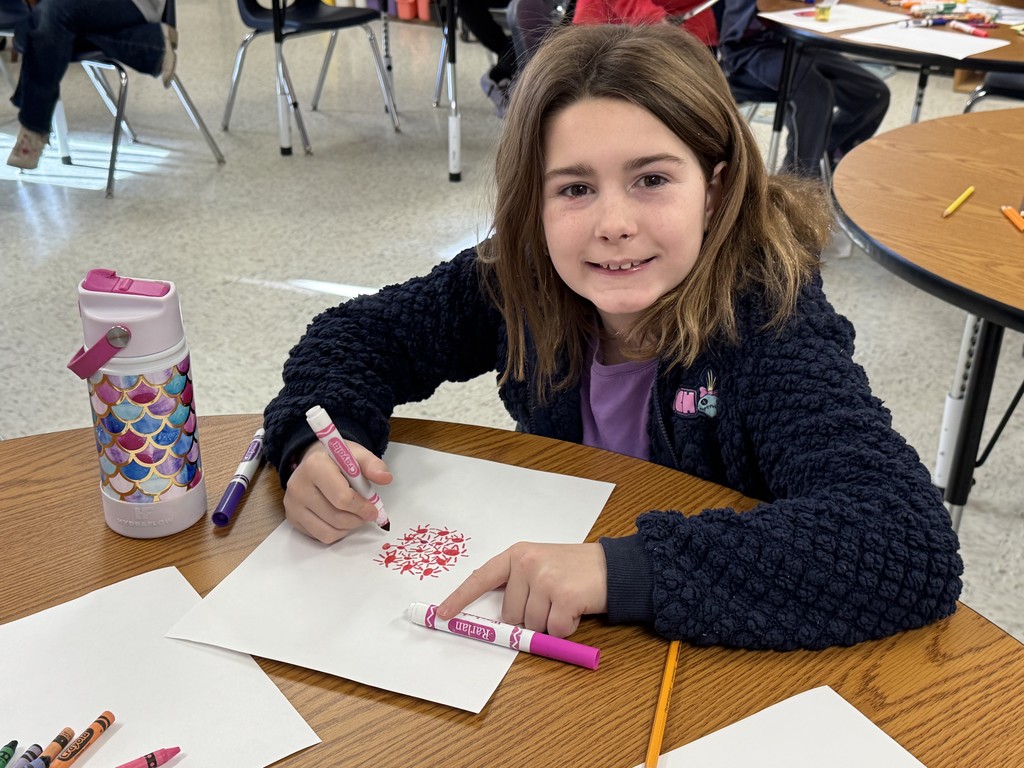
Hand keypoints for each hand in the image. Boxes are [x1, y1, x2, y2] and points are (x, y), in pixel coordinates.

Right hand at [283, 441, 392, 543]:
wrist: (314, 462)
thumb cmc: (338, 460)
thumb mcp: (357, 455)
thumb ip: (373, 466)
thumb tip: (386, 478)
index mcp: (315, 466)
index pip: (342, 498)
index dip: (362, 507)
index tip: (374, 509)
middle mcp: (298, 486)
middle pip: (336, 517)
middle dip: (358, 519)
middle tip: (366, 513)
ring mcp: (292, 504)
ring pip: (329, 532)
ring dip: (348, 527)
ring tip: (354, 515)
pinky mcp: (292, 518)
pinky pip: (320, 536)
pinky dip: (336, 532)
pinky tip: (340, 518)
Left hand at [438, 542, 607, 637]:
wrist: (614, 567)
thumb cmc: (575, 569)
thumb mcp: (541, 565)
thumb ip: (517, 584)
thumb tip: (497, 621)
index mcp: (517, 555)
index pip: (481, 578)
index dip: (460, 598)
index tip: (442, 614)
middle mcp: (527, 563)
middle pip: (511, 614)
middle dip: (530, 617)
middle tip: (551, 602)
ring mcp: (545, 579)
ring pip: (532, 625)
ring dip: (550, 623)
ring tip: (566, 602)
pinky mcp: (564, 597)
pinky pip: (554, 630)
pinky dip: (565, 629)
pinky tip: (576, 610)